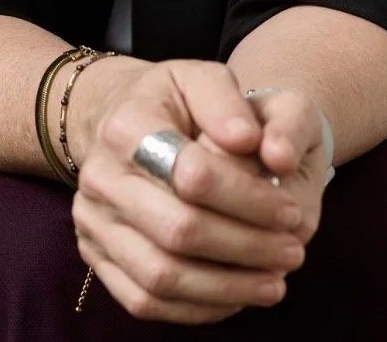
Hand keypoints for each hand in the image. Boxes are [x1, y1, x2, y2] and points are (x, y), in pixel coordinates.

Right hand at [67, 58, 311, 323]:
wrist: (118, 121)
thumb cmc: (173, 101)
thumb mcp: (201, 77)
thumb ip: (227, 101)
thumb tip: (252, 142)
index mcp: (128, 124)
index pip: (193, 173)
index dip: (249, 199)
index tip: (291, 211)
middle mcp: (101, 176)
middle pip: (178, 230)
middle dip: (246, 248)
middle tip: (294, 253)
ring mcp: (92, 220)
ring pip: (161, 275)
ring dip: (226, 288)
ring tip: (275, 284)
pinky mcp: (94, 254)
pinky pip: (144, 300)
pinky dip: (196, 308)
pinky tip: (236, 296)